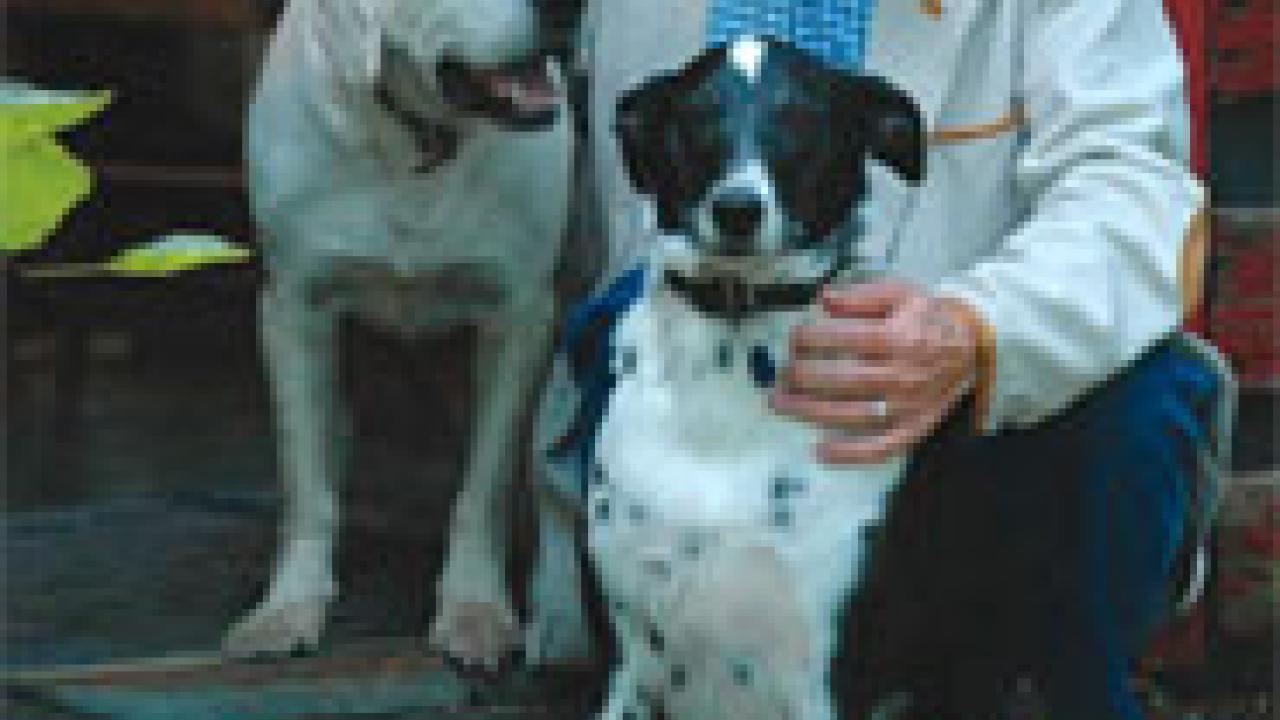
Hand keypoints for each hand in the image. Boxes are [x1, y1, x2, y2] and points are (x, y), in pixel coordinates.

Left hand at [771, 282, 980, 463]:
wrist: (971, 346)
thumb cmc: (927, 319)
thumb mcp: (900, 294)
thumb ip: (861, 297)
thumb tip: (824, 299)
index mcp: (901, 338)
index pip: (848, 339)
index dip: (812, 339)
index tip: (793, 339)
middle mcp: (904, 374)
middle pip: (845, 380)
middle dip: (804, 378)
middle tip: (780, 375)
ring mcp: (909, 406)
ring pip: (855, 414)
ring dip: (812, 412)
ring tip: (781, 404)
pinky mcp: (913, 429)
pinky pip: (881, 447)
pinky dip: (850, 454)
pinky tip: (820, 451)